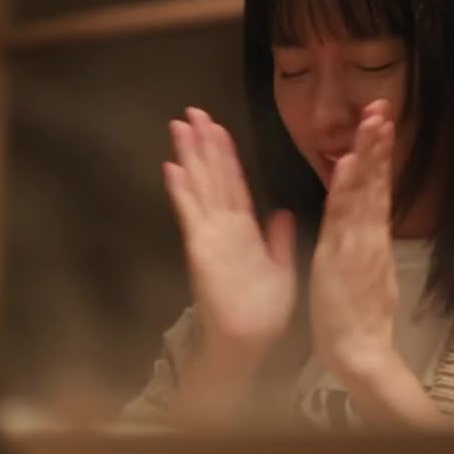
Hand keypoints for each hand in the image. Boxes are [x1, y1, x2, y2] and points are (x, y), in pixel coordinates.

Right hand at [163, 107, 296, 365]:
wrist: (248, 342)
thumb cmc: (263, 312)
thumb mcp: (280, 268)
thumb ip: (278, 239)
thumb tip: (282, 211)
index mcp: (244, 231)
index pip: (234, 184)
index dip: (226, 156)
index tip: (218, 128)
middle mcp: (223, 228)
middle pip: (212, 178)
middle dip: (203, 144)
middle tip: (192, 111)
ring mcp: (210, 237)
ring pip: (200, 188)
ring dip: (189, 157)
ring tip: (179, 126)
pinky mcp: (201, 250)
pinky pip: (191, 216)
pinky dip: (181, 192)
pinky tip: (172, 168)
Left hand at [308, 100, 400, 380]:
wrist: (360, 352)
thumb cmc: (357, 319)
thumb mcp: (363, 275)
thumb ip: (366, 247)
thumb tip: (368, 226)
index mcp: (371, 239)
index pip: (377, 188)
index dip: (378, 155)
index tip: (381, 123)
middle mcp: (368, 236)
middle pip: (376, 181)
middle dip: (378, 142)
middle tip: (382, 106)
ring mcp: (358, 244)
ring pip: (364, 191)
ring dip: (367, 153)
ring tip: (372, 119)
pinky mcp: (344, 256)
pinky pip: (345, 216)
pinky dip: (349, 188)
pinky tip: (350, 162)